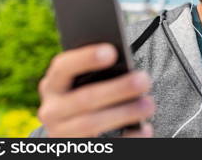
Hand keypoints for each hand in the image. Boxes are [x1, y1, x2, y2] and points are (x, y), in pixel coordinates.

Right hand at [38, 43, 154, 136]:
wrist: (71, 133)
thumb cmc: (86, 96)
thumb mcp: (82, 83)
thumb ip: (97, 73)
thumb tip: (127, 68)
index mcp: (53, 85)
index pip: (63, 67)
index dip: (86, 58)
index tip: (111, 51)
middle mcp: (52, 109)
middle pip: (84, 98)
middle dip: (117, 88)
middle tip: (143, 80)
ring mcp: (62, 133)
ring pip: (91, 124)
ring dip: (124, 113)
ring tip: (149, 105)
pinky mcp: (78, 151)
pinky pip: (104, 147)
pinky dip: (128, 138)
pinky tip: (145, 130)